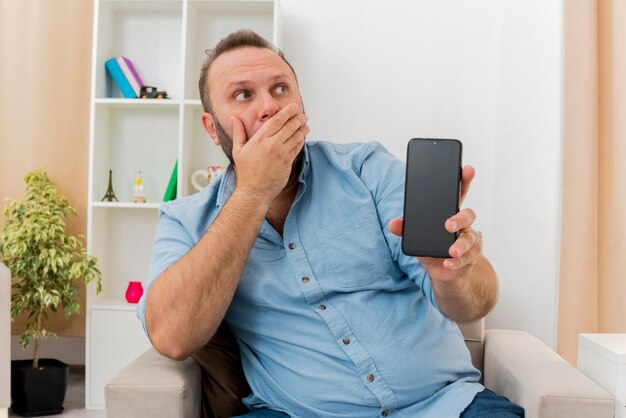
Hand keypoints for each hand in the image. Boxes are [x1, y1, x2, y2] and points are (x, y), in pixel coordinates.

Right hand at [231, 103, 308, 202]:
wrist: (254, 191)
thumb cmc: (246, 172)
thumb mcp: (238, 150)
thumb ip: (238, 132)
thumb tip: (234, 118)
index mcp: (260, 139)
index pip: (277, 120)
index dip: (288, 112)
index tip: (294, 107)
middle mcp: (272, 144)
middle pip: (290, 126)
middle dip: (298, 119)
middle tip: (303, 115)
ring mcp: (281, 154)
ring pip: (296, 137)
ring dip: (302, 129)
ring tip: (305, 124)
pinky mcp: (288, 163)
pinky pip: (297, 148)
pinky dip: (301, 141)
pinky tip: (302, 137)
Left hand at [388, 165, 481, 284]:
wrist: (444, 271)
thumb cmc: (431, 247)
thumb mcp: (416, 237)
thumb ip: (405, 229)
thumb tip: (392, 224)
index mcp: (449, 213)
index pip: (458, 193)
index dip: (463, 180)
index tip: (466, 169)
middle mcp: (462, 224)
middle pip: (468, 214)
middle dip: (460, 218)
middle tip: (448, 225)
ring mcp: (468, 240)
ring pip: (469, 238)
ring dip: (460, 244)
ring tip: (450, 251)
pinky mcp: (469, 257)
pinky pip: (467, 257)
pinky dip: (456, 261)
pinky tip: (448, 262)